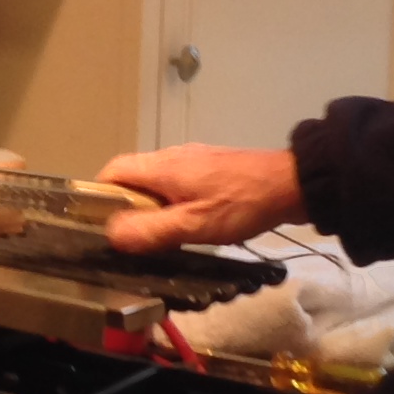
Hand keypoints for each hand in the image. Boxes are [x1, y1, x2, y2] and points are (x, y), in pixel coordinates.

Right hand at [94, 145, 303, 253]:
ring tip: (165, 235)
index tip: (104, 225)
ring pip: (155, 182)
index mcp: (161, 166)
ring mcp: (192, 159)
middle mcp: (171, 156)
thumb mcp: (194, 225)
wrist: (293, 184)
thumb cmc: (242, 204)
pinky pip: (176, 183)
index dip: (100, 197)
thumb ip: (151, 230)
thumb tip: (111, 234)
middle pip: (132, 178)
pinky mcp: (209, 167)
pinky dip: (173, 202)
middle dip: (128, 208)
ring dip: (153, 207)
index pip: (111, 172)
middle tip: (139, 237)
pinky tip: (190, 222)